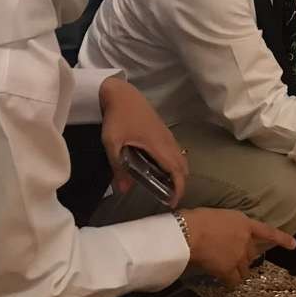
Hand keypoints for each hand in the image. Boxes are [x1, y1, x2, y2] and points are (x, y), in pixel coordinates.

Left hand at [99, 77, 187, 204]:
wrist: (123, 94)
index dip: (178, 188)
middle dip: (180, 184)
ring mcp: (167, 135)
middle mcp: (168, 141)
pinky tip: (158, 168)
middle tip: (168, 197)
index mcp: (159, 146)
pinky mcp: (163, 131)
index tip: (173, 202)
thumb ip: (118, 167)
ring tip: (163, 186)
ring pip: (180, 158)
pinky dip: (173, 164)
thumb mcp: (112, 144)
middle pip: (183, 166)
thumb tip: (124, 190)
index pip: (176, 170)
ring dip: (177, 173)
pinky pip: (175, 151)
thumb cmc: (118, 118)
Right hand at [182, 208, 295, 287]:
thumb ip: (229, 226)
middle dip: (245, 255)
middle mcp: (246, 240)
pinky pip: (235, 280)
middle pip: (252, 253)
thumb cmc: (199, 218)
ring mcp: (239, 256)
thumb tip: (224, 235)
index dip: (281, 239)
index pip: (267, 232)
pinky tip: (225, 280)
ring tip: (226, 268)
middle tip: (231, 255)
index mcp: (244, 223)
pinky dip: (230, 281)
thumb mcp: (220, 215)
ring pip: (245, 268)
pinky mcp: (229, 269)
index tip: (294, 244)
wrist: (191, 232)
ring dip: (238, 268)